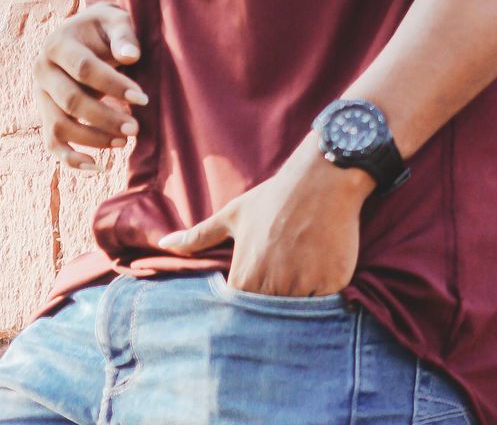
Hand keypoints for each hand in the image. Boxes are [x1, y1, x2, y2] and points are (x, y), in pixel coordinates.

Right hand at [33, 1, 148, 172]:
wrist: (83, 33)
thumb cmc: (105, 28)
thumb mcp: (115, 20)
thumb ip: (123, 35)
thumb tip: (131, 57)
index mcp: (57, 43)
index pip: (84, 69)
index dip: (113, 85)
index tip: (142, 98)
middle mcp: (41, 69)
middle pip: (71, 101)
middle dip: (106, 117)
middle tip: (135, 127)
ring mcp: (40, 95)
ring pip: (60, 126)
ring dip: (93, 139)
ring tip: (124, 141)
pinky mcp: (45, 114)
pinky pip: (52, 142)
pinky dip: (71, 159)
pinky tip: (98, 166)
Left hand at [156, 138, 373, 294]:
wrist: (321, 178)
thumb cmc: (274, 197)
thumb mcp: (233, 214)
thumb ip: (198, 236)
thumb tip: (163, 243)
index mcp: (246, 276)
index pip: (242, 312)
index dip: (249, 307)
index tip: (258, 290)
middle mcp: (273, 286)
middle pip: (271, 317)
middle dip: (274, 308)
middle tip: (282, 282)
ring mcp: (304, 286)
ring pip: (299, 315)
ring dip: (299, 306)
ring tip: (301, 278)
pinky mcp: (333, 283)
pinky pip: (327, 304)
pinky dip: (324, 296)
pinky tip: (322, 274)